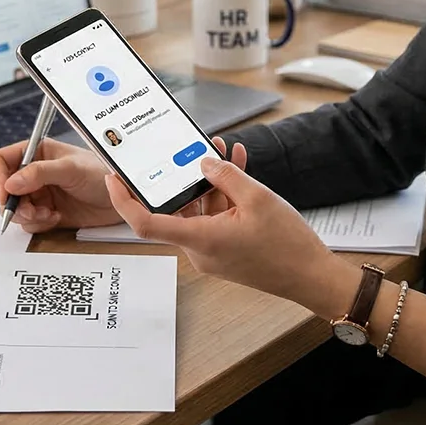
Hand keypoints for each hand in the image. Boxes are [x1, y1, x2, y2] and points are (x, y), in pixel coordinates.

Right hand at [0, 137, 121, 232]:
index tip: (5, 195)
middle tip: (30, 210)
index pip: (0, 161)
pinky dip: (38, 224)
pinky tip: (56, 218)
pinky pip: (28, 223)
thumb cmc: (102, 173)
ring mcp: (38, 194)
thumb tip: (11, 183)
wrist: (122, 198)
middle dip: (13, 203)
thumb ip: (40, 173)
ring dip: (26, 215)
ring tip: (47, 214)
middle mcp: (32, 173)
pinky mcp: (45, 212)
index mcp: (35, 153)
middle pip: (2, 189)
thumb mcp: (71, 169)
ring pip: (13, 209)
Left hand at [104, 139, 358, 317]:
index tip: (114, 178)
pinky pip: (216, 217)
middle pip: (176, 208)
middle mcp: (200, 248)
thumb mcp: (257, 198)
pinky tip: (237, 169)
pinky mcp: (227, 248)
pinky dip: (223, 195)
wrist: (311, 276)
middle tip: (188, 148)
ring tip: (222, 152)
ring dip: (210, 182)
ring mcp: (213, 250)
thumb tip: (202, 164)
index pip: (145, 223)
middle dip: (183, 176)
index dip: (124, 200)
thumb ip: (226, 176)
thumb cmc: (287, 246)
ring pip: (200, 209)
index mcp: (200, 239)